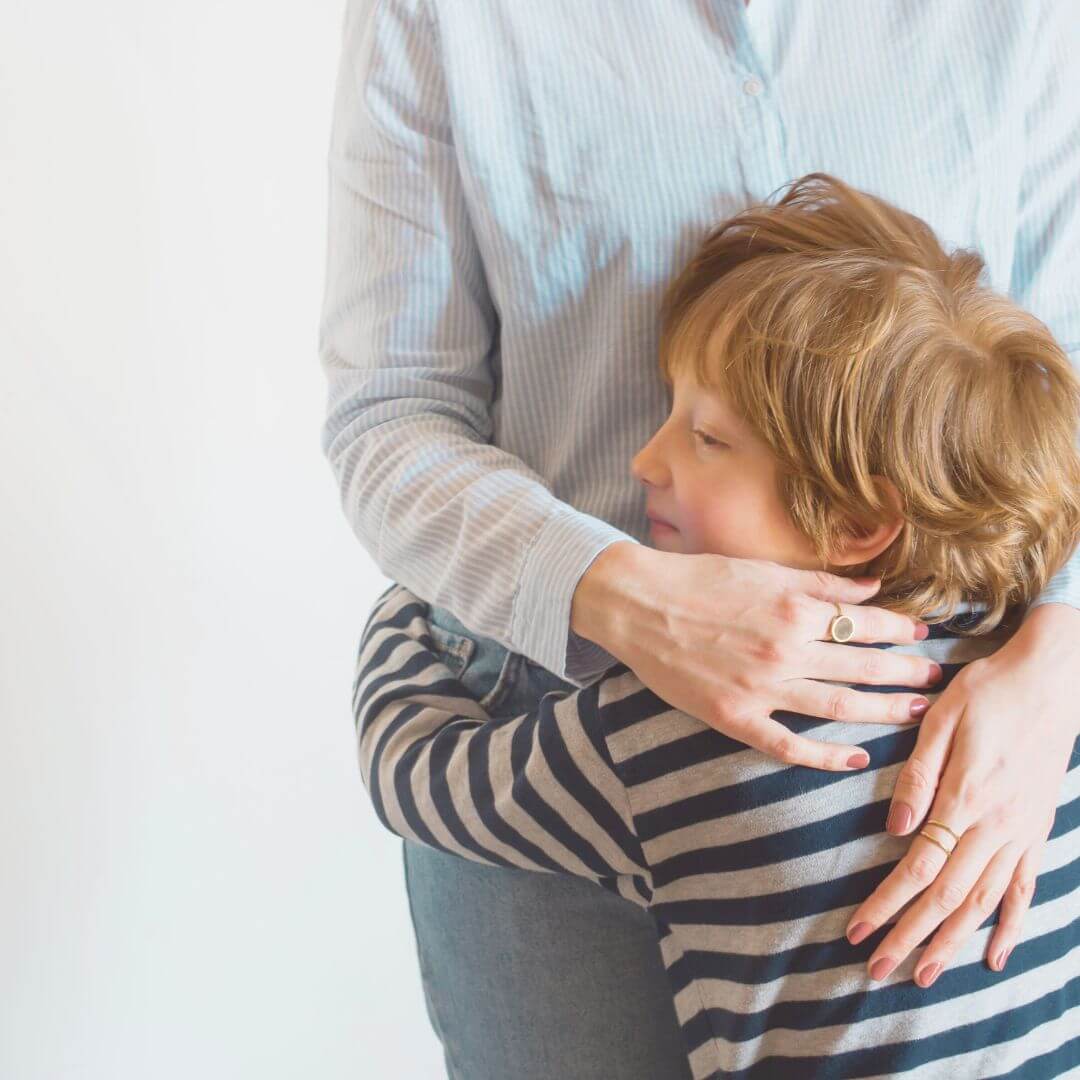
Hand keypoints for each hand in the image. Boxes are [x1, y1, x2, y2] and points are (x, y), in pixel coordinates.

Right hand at [571, 542, 941, 771]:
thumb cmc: (697, 580)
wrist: (637, 605)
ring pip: (840, 707)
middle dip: (908, 673)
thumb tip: (873, 589)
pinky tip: (857, 760)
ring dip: (885, 711)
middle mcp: (785, 649)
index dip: (902, 631)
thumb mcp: (762, 569)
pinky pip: (789, 745)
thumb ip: (820, 583)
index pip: (867, 624)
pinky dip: (826, 757)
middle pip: (864, 667)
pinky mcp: (735, 717)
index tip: (924, 636)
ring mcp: (760, 688)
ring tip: (918, 713)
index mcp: (793, 608)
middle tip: (937, 679)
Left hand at [845, 602, 1079, 985]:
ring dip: (952, 942)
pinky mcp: (1037, 830)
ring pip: (984, 903)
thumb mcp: (941, 721)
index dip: (886, 904)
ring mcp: (1021, 832)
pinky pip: (1024, 888)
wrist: (1051, 680)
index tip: (858, 931)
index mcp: (964, 798)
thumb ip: (917, 776)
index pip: (918, 867)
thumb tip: (894, 828)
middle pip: (947, 897)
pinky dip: (1010, 925)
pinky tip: (995, 956)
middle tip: (878, 970)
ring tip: (925, 975)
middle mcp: (996, 826)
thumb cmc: (987, 692)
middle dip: (910, 936)